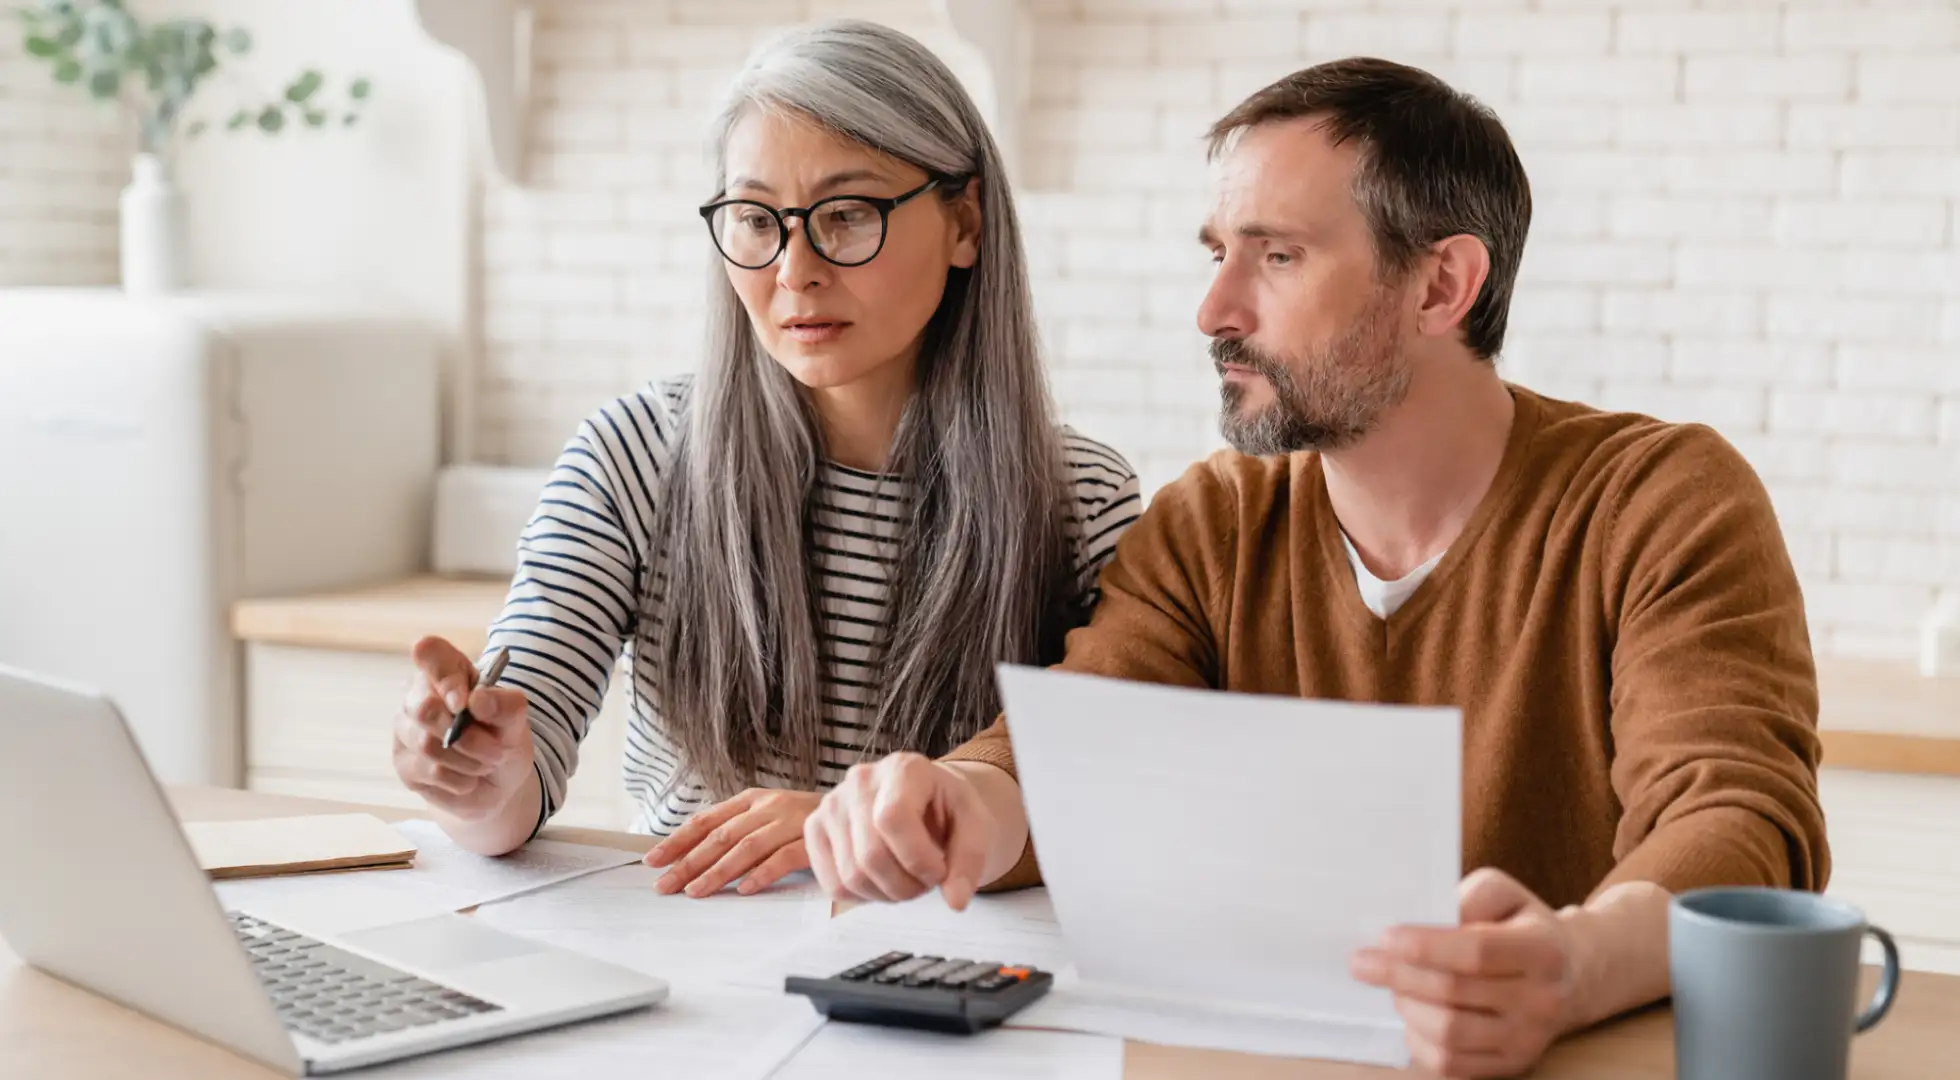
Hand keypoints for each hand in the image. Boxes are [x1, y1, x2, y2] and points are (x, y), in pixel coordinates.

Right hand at [393, 635, 534, 821]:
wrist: (499, 781)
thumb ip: (505, 704)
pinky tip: (469, 778)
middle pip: (423, 708)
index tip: (465, 703)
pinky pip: (429, 771)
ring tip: (487, 763)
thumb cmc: (503, 736)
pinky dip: (460, 779)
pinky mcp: (405, 763)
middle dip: (468, 737)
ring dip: (469, 760)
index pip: (429, 651)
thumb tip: (477, 700)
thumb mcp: (516, 720)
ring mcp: (406, 730)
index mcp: (448, 670)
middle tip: (497, 750)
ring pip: (426, 744)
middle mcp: (419, 695)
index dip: (444, 677)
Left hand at [643, 788, 818, 897]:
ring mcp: (789, 822)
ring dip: (717, 871)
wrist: (852, 810)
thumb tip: (690, 856)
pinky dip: (762, 874)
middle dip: (688, 862)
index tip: (653, 861)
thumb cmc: (800, 820)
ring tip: (696, 892)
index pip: (706, 820)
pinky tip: (744, 889)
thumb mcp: (764, 816)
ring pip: (746, 848)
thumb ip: (735, 830)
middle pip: (720, 836)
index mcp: (750, 799)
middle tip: (666, 885)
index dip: (677, 840)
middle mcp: (767, 807)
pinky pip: (783, 858)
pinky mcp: (811, 841)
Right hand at [804, 752, 996, 909]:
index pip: (892, 818)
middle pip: (870, 855)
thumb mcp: (976, 827)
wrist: (926, 803)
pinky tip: (883, 881)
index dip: (917, 858)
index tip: (938, 872)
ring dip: (887, 894)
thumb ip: (970, 861)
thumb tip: (956, 900)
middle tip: (925, 882)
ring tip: (907, 880)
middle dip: (906, 886)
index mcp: (903, 769)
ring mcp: (832, 804)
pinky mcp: (815, 829)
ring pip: (851, 876)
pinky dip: (863, 896)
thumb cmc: (949, 812)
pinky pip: (832, 884)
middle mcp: (860, 780)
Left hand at [1351, 868, 1576, 1078]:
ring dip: (1407, 1006)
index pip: (1477, 952)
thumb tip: (1425, 921)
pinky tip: (1411, 1016)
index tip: (1386, 937)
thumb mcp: (1504, 893)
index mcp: (1544, 951)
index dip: (1426, 946)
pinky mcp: (1513, 1065)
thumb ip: (1468, 897)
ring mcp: (1528, 1039)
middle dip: (1398, 975)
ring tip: (1393, 986)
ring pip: (1449, 1033)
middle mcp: (1542, 1000)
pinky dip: (1419, 1041)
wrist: (1571, 975)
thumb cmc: (1521, 926)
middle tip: (1363, 962)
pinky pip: (1452, 1065)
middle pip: (1454, 993)